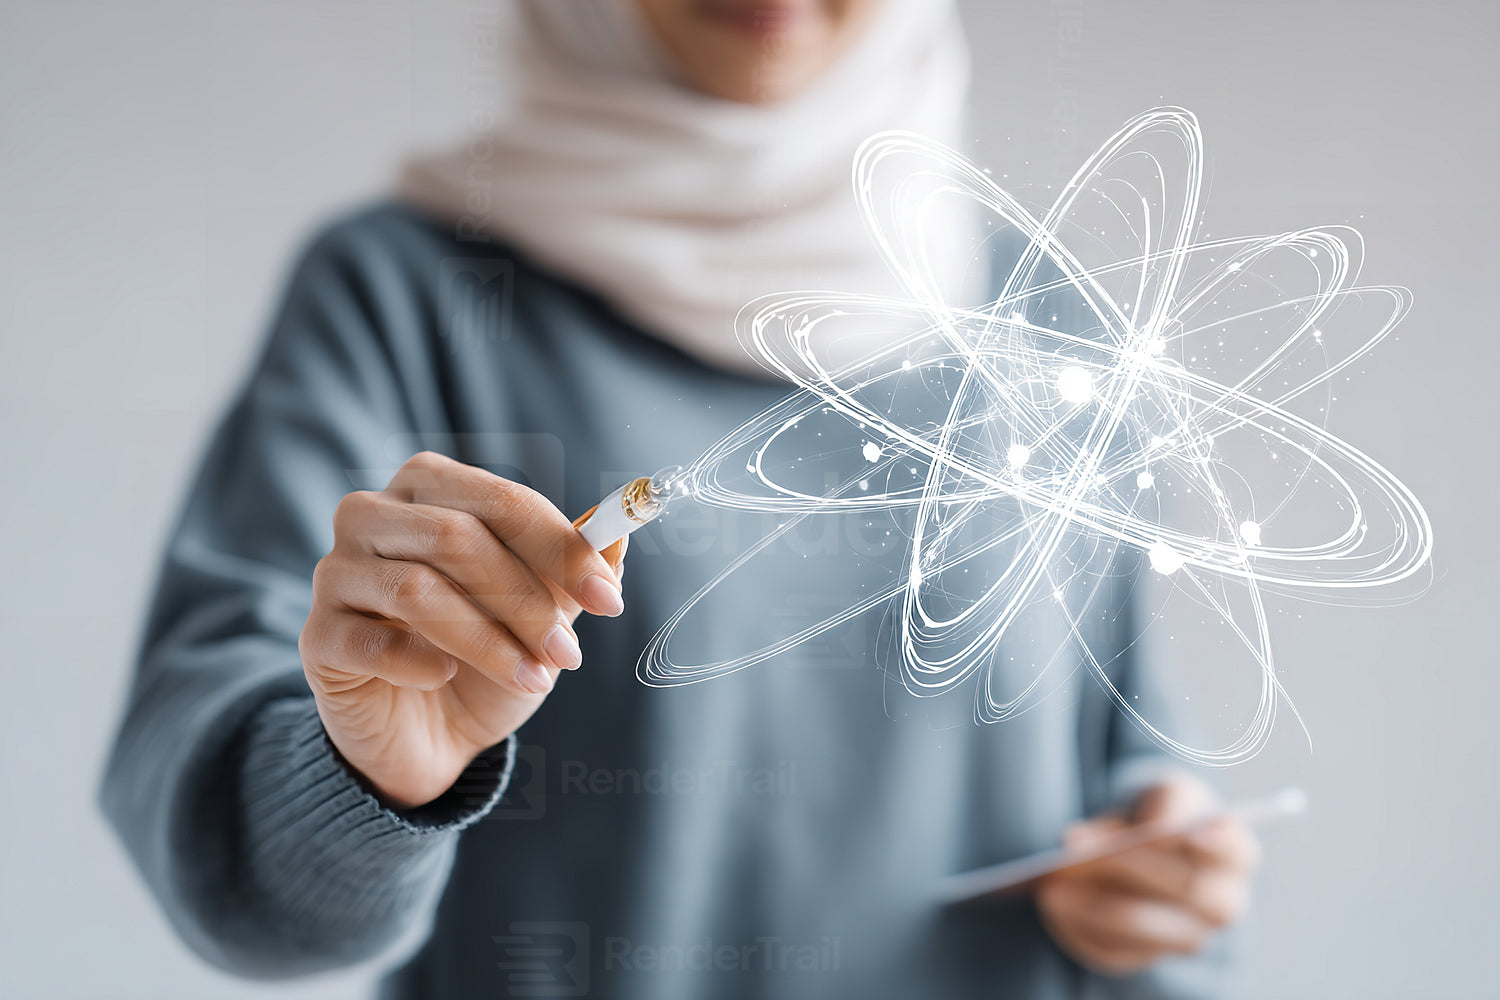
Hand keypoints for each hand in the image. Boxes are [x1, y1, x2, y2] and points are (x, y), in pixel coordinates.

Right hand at [299, 451, 626, 808]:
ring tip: (533, 679)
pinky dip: (422, 662)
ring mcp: (336, 572)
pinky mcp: (319, 634)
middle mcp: (372, 514)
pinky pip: (373, 640)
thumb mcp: (544, 612)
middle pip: (456, 538)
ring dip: (489, 641)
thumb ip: (576, 567)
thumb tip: (618, 533)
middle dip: (526, 601)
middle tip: (569, 654)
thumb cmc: (486, 656)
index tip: (609, 600)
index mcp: (431, 487)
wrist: (428, 735)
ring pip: (418, 589)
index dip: (561, 549)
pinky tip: (444, 679)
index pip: (502, 501)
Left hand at [1035, 774, 1259, 975]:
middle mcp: (1222, 903)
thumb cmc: (1160, 811)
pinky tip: (1052, 903)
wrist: (1149, 844)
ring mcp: (1187, 937)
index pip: (1233, 850)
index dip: (1213, 843)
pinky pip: (1114, 951)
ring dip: (1093, 907)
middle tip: (1079, 852)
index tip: (1184, 831)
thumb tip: (1092, 841)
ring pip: (1144, 930)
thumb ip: (1149, 806)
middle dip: (1128, 868)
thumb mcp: (1160, 792)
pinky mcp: (1146, 956)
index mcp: (1236, 853)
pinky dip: (1079, 927)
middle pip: (1182, 891)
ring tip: (1051, 888)